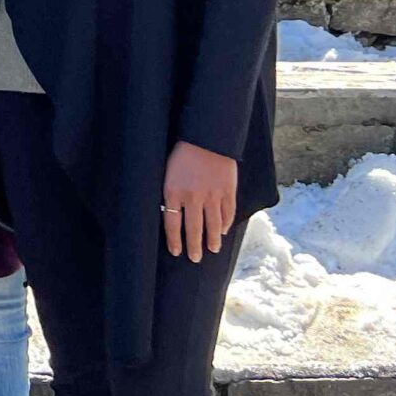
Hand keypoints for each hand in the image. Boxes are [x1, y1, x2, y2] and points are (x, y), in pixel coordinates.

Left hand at [161, 139, 237, 262]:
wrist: (206, 137)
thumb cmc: (181, 153)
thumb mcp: (167, 172)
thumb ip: (170, 193)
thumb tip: (172, 213)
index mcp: (173, 192)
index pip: (172, 224)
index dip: (174, 240)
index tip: (176, 252)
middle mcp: (193, 197)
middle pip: (193, 229)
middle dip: (194, 246)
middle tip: (195, 258)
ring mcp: (212, 195)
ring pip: (212, 224)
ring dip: (212, 239)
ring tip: (212, 250)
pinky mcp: (227, 190)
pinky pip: (227, 212)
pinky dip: (225, 223)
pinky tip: (223, 231)